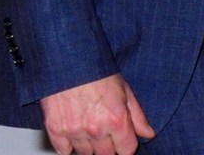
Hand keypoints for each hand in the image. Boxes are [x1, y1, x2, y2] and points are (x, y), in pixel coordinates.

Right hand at [40, 73, 154, 154]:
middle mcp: (96, 129)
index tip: (123, 139)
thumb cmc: (97, 69)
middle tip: (105, 128)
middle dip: (108, 146)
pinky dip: (69, 144)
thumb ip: (137, 115)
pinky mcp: (55, 130)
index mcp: (116, 119)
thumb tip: (148, 134)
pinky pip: (64, 151)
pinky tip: (74, 129)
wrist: (69, 58)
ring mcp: (74, 132)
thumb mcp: (124, 88)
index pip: (127, 150)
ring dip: (89, 144)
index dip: (126, 145)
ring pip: (85, 153)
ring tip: (89, 124)